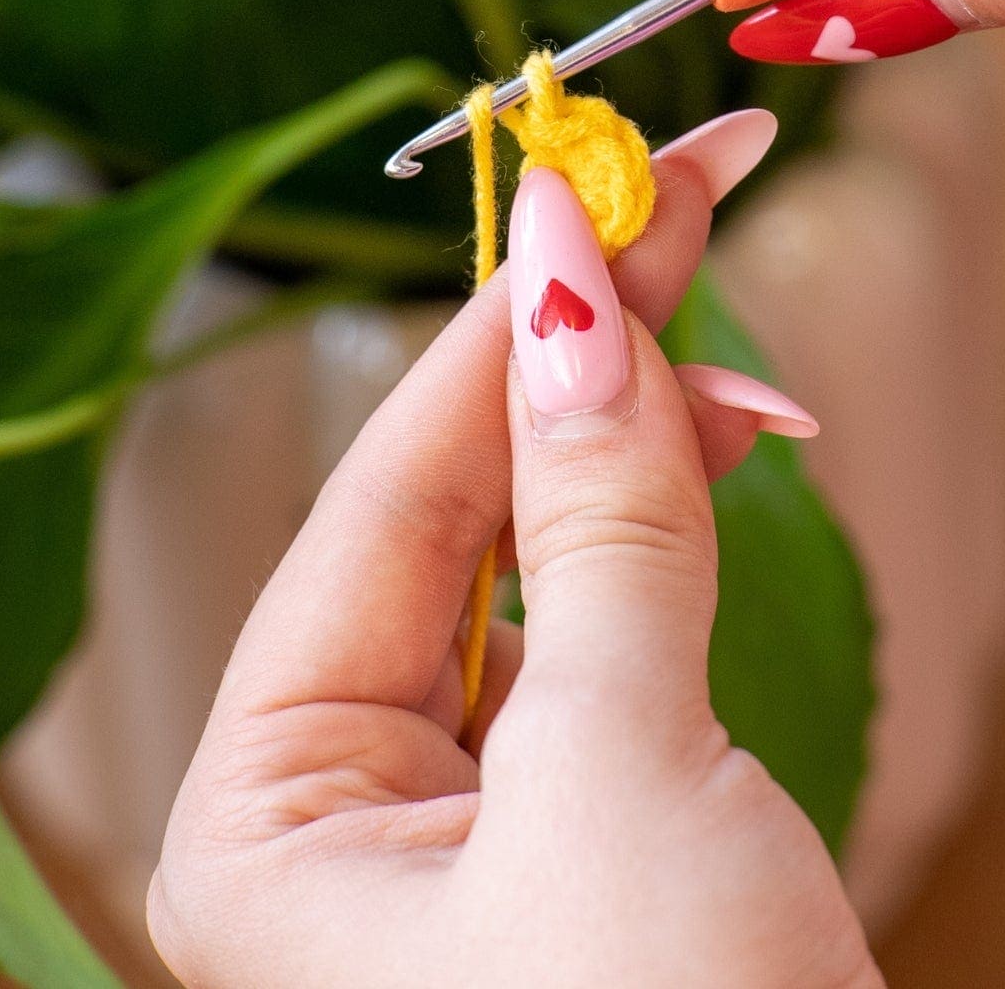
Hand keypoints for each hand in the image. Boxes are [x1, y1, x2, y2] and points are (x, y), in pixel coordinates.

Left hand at [147, 112, 882, 988]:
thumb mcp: (624, 781)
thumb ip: (603, 528)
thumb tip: (579, 299)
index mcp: (270, 806)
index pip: (393, 489)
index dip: (511, 325)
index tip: (603, 186)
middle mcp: (343, 799)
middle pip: (461, 501)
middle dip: (582, 351)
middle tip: (687, 191)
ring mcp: (463, 808)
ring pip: (539, 546)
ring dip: (639, 430)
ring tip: (734, 353)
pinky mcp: (574, 817)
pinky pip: (603, 619)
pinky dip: (669, 526)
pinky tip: (722, 445)